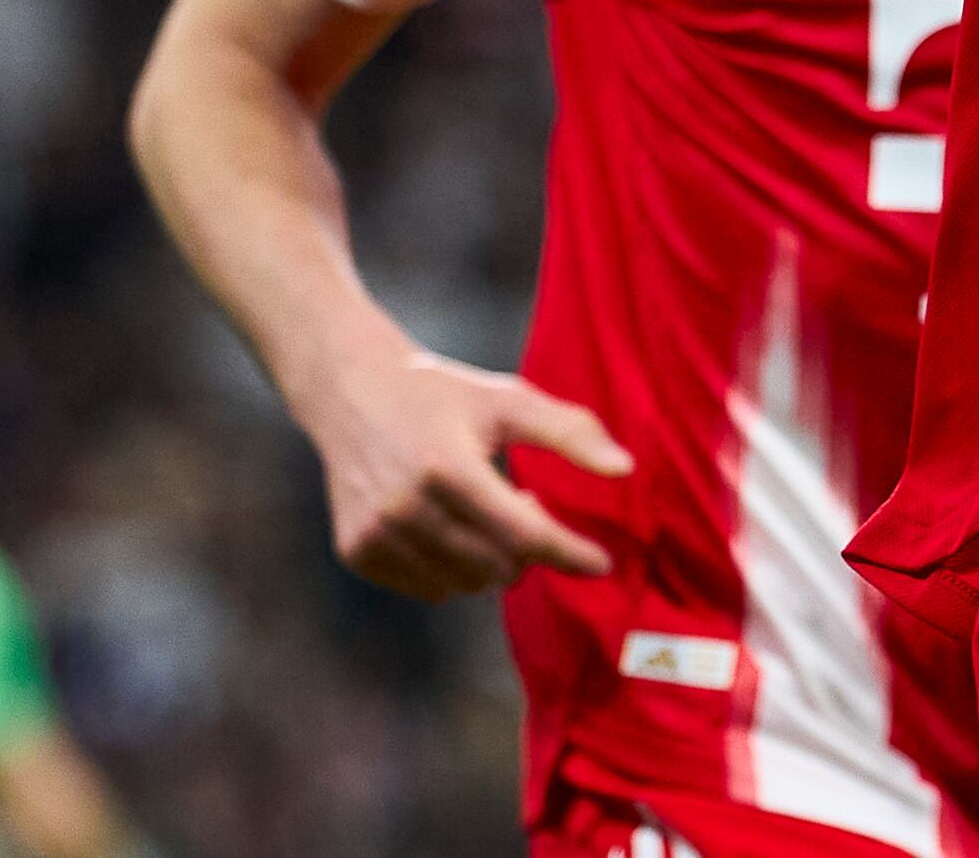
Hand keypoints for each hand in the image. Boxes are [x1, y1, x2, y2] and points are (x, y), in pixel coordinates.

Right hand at [294, 340, 631, 597]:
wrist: (351, 391)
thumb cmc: (443, 393)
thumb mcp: (508, 399)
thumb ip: (570, 432)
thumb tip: (626, 469)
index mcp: (448, 467)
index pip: (524, 532)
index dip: (569, 553)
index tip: (604, 564)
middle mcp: (406, 508)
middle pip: (497, 566)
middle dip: (527, 549)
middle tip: (524, 503)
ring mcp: (376, 534)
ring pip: (464, 585)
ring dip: (491, 561)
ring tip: (485, 511)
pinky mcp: (357, 551)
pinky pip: (428, 588)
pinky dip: (452, 570)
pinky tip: (449, 526)